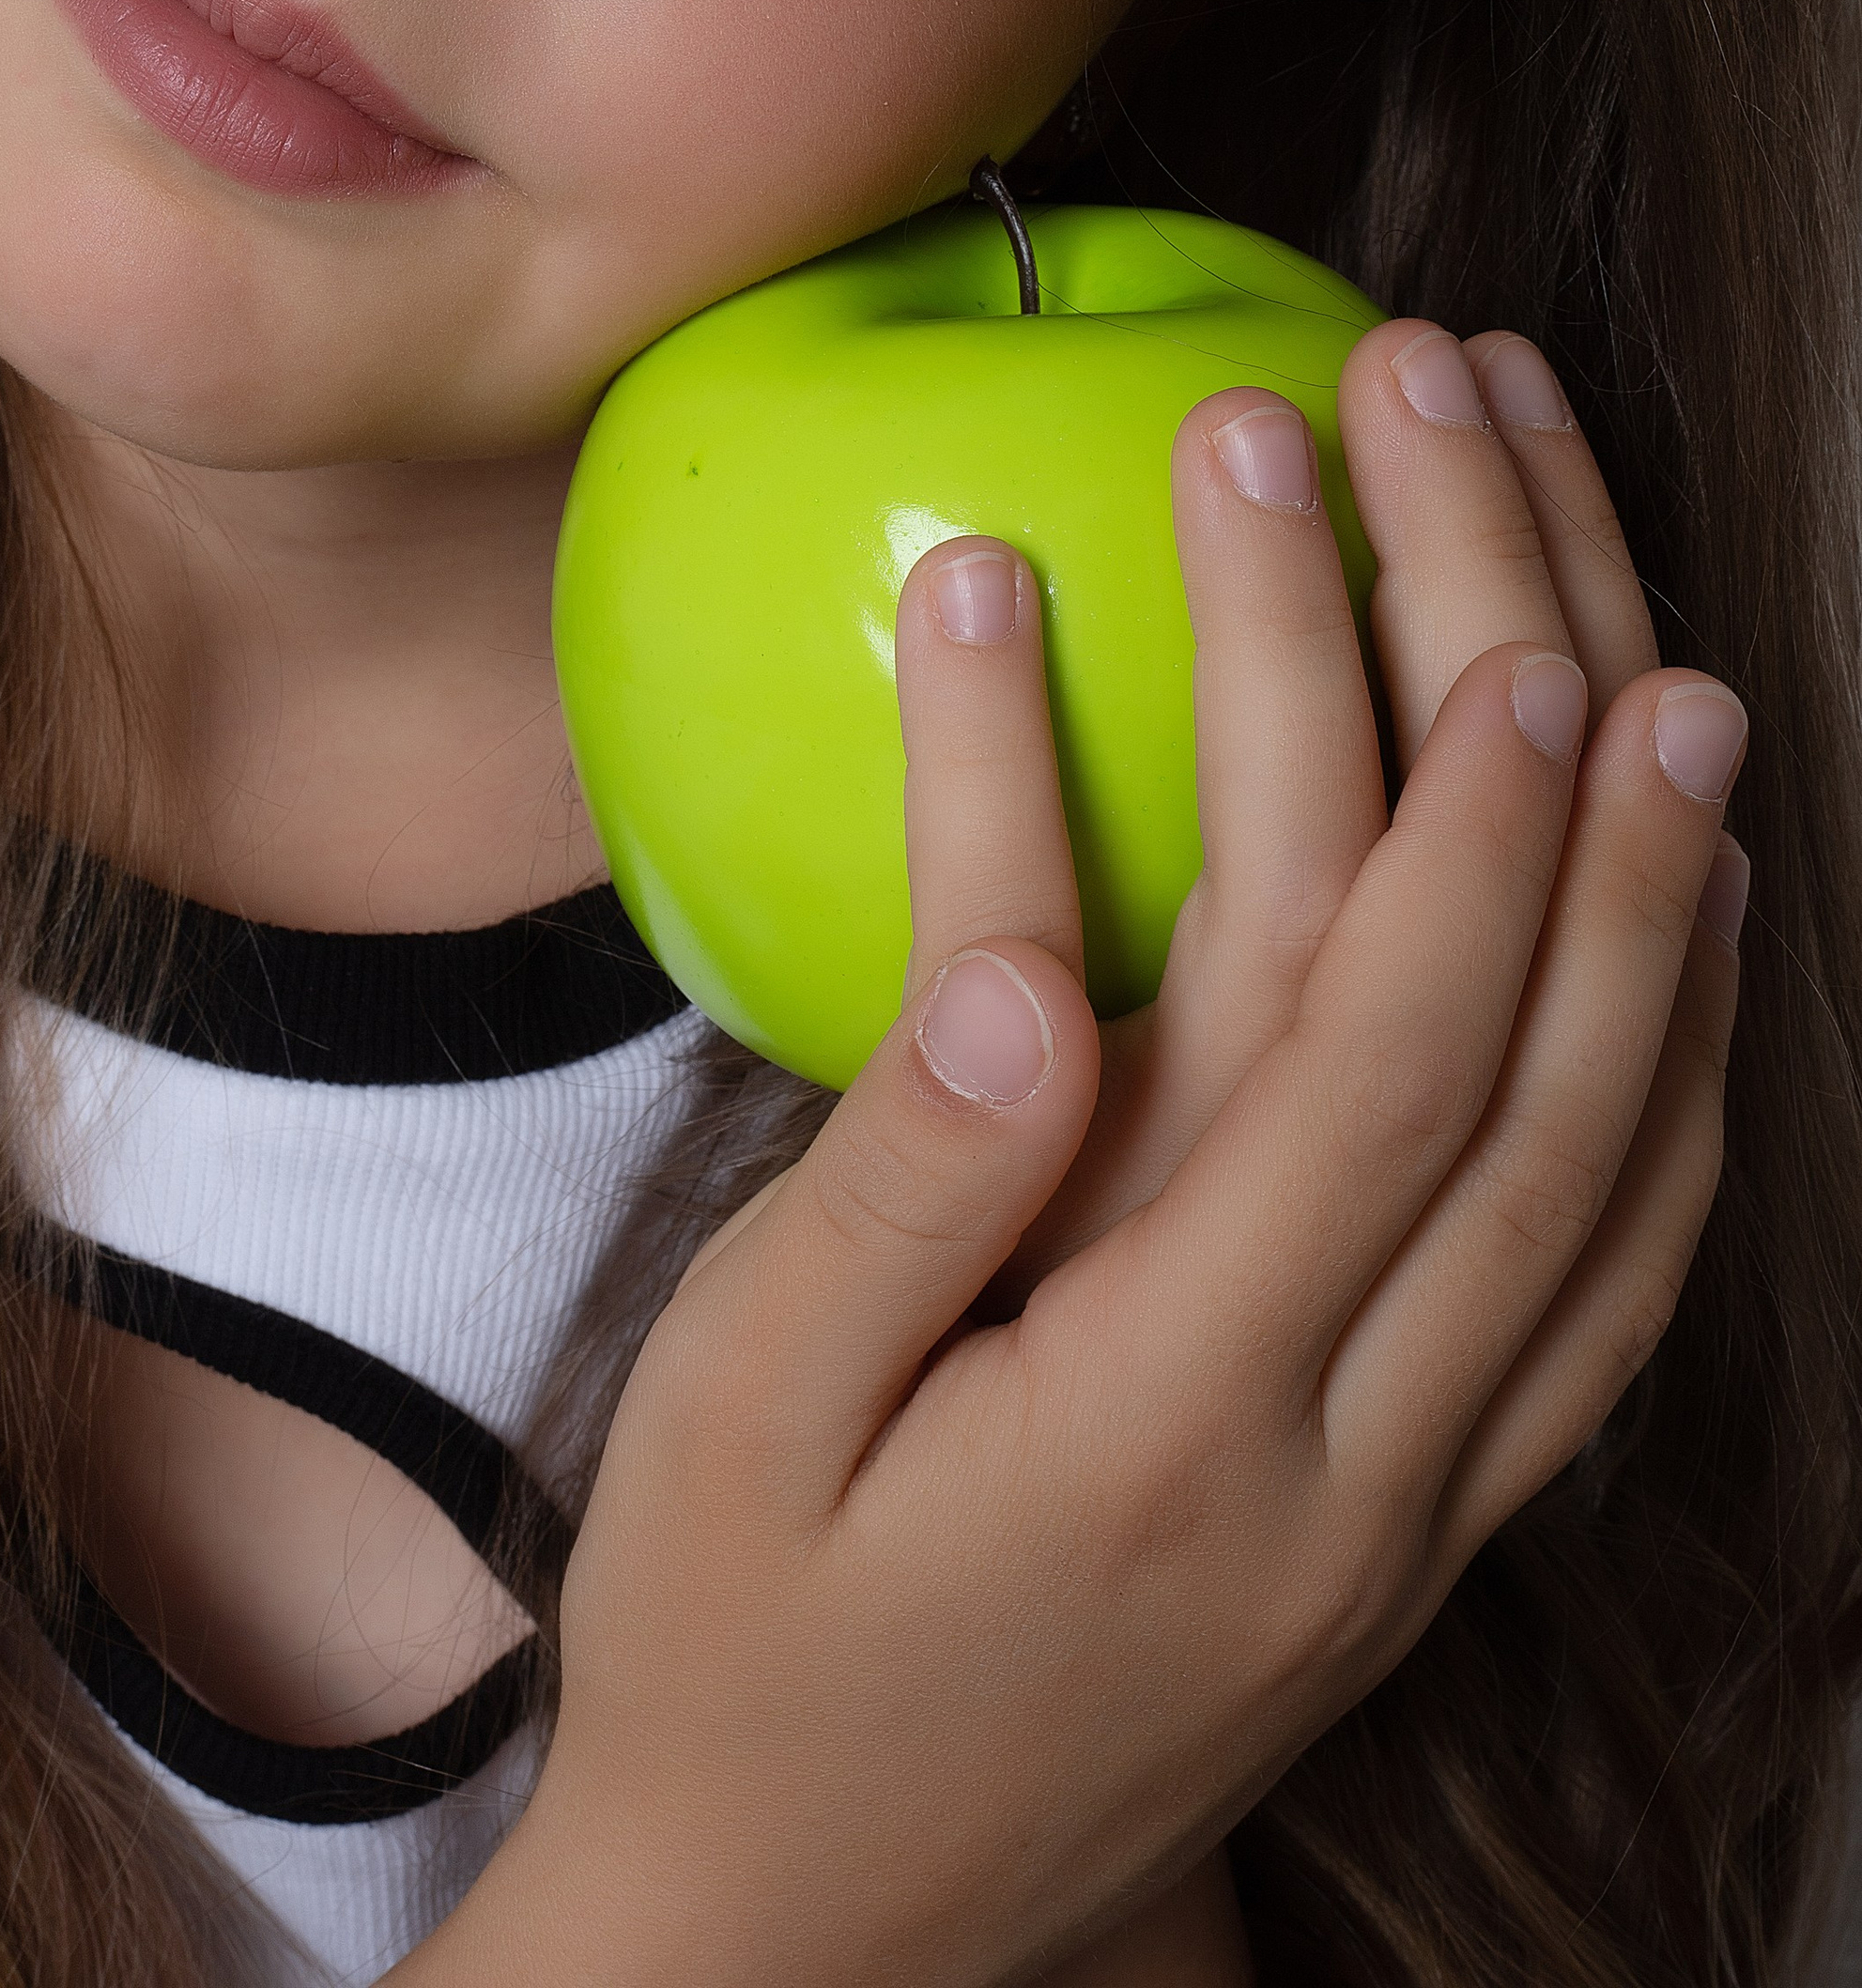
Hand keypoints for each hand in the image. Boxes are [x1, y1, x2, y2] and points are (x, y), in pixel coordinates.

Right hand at [442, 321, 1738, 1987]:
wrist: (818, 1952)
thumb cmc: (739, 1658)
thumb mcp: (735, 1425)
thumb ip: (894, 1193)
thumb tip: (1020, 967)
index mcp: (1170, 1424)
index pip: (1375, 1084)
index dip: (1456, 841)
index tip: (1495, 623)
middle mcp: (1353, 1470)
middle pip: (1538, 1085)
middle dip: (1572, 795)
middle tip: (1584, 562)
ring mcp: (1422, 1512)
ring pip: (1625, 1185)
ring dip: (1663, 919)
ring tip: (1674, 678)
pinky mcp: (1429, 1527)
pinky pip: (1619, 1294)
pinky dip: (1673, 1093)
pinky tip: (1669, 942)